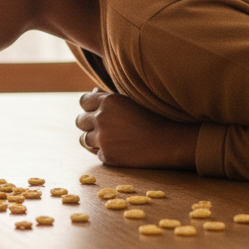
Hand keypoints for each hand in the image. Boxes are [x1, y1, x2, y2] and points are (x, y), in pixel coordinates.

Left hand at [75, 89, 198, 169]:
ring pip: (84, 139)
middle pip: (80, 121)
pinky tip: (121, 149)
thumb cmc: (154, 118)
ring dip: (94, 139)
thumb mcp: (131, 101)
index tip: (96, 111)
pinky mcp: (107, 156)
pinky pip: (98, 153)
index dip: (89, 107)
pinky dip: (106, 152)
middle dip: (88, 123)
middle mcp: (101, 118)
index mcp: (108, 101)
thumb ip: (110, 98)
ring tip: (112, 139)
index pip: (83, 101)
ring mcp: (102, 139)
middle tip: (103, 127)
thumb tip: (94, 92)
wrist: (168, 142)